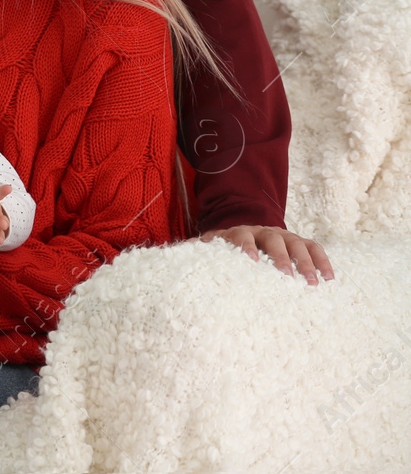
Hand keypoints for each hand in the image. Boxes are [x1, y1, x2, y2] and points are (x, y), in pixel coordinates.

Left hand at [201, 226, 333, 283]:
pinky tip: (330, 278)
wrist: (247, 233)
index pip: (242, 236)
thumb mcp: (213, 247)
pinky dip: (323, 261)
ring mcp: (284, 235)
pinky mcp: (300, 242)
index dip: (246, 246)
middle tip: (287, 276)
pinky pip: (314, 248)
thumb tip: (184, 253)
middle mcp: (264, 231)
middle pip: (274, 240)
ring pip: (297, 244)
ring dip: (306, 263)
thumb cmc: (228, 248)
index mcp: (240, 232)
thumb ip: (201, 249)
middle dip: (281, 257)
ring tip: (313, 283)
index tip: (251, 260)